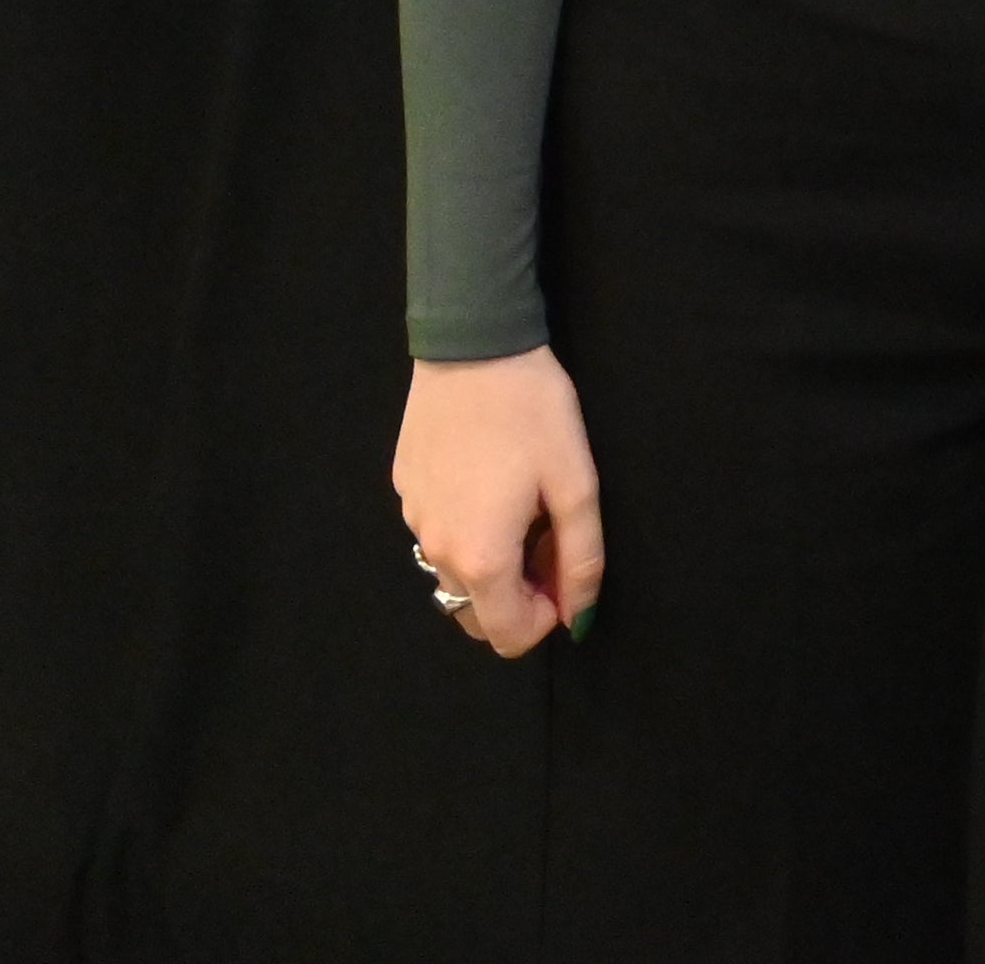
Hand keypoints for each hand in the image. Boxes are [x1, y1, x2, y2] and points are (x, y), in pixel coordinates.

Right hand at [395, 346, 605, 658]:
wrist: (472, 346)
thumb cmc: (533, 413)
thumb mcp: (576, 484)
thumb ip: (581, 559)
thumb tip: (579, 616)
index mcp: (481, 559)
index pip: (509, 637)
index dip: (547, 616)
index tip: (565, 568)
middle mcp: (436, 551)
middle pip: (478, 613)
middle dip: (519, 594)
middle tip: (547, 537)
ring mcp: (412, 520)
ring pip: (455, 574)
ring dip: (492, 563)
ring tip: (521, 505)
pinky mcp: (403, 490)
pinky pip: (436, 533)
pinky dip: (465, 528)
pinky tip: (488, 477)